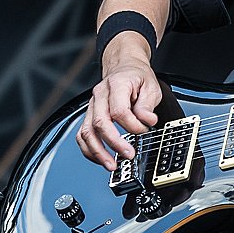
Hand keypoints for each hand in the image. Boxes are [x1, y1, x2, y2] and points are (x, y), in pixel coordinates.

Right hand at [77, 36, 162, 170]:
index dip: (132, 125)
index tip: (144, 130)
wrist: (124, 67)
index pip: (118, 111)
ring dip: (98, 152)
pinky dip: (89, 150)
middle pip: (99, 123)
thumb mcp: (151, 86)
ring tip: (112, 165)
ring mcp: (92, 106)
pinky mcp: (89, 115)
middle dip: (113, 143)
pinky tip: (100, 159)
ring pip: (86, 132)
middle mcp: (99, 96)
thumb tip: (147, 120)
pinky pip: (82, 136)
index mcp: (116, 85)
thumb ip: (147, 105)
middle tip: (129, 154)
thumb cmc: (137, 77)